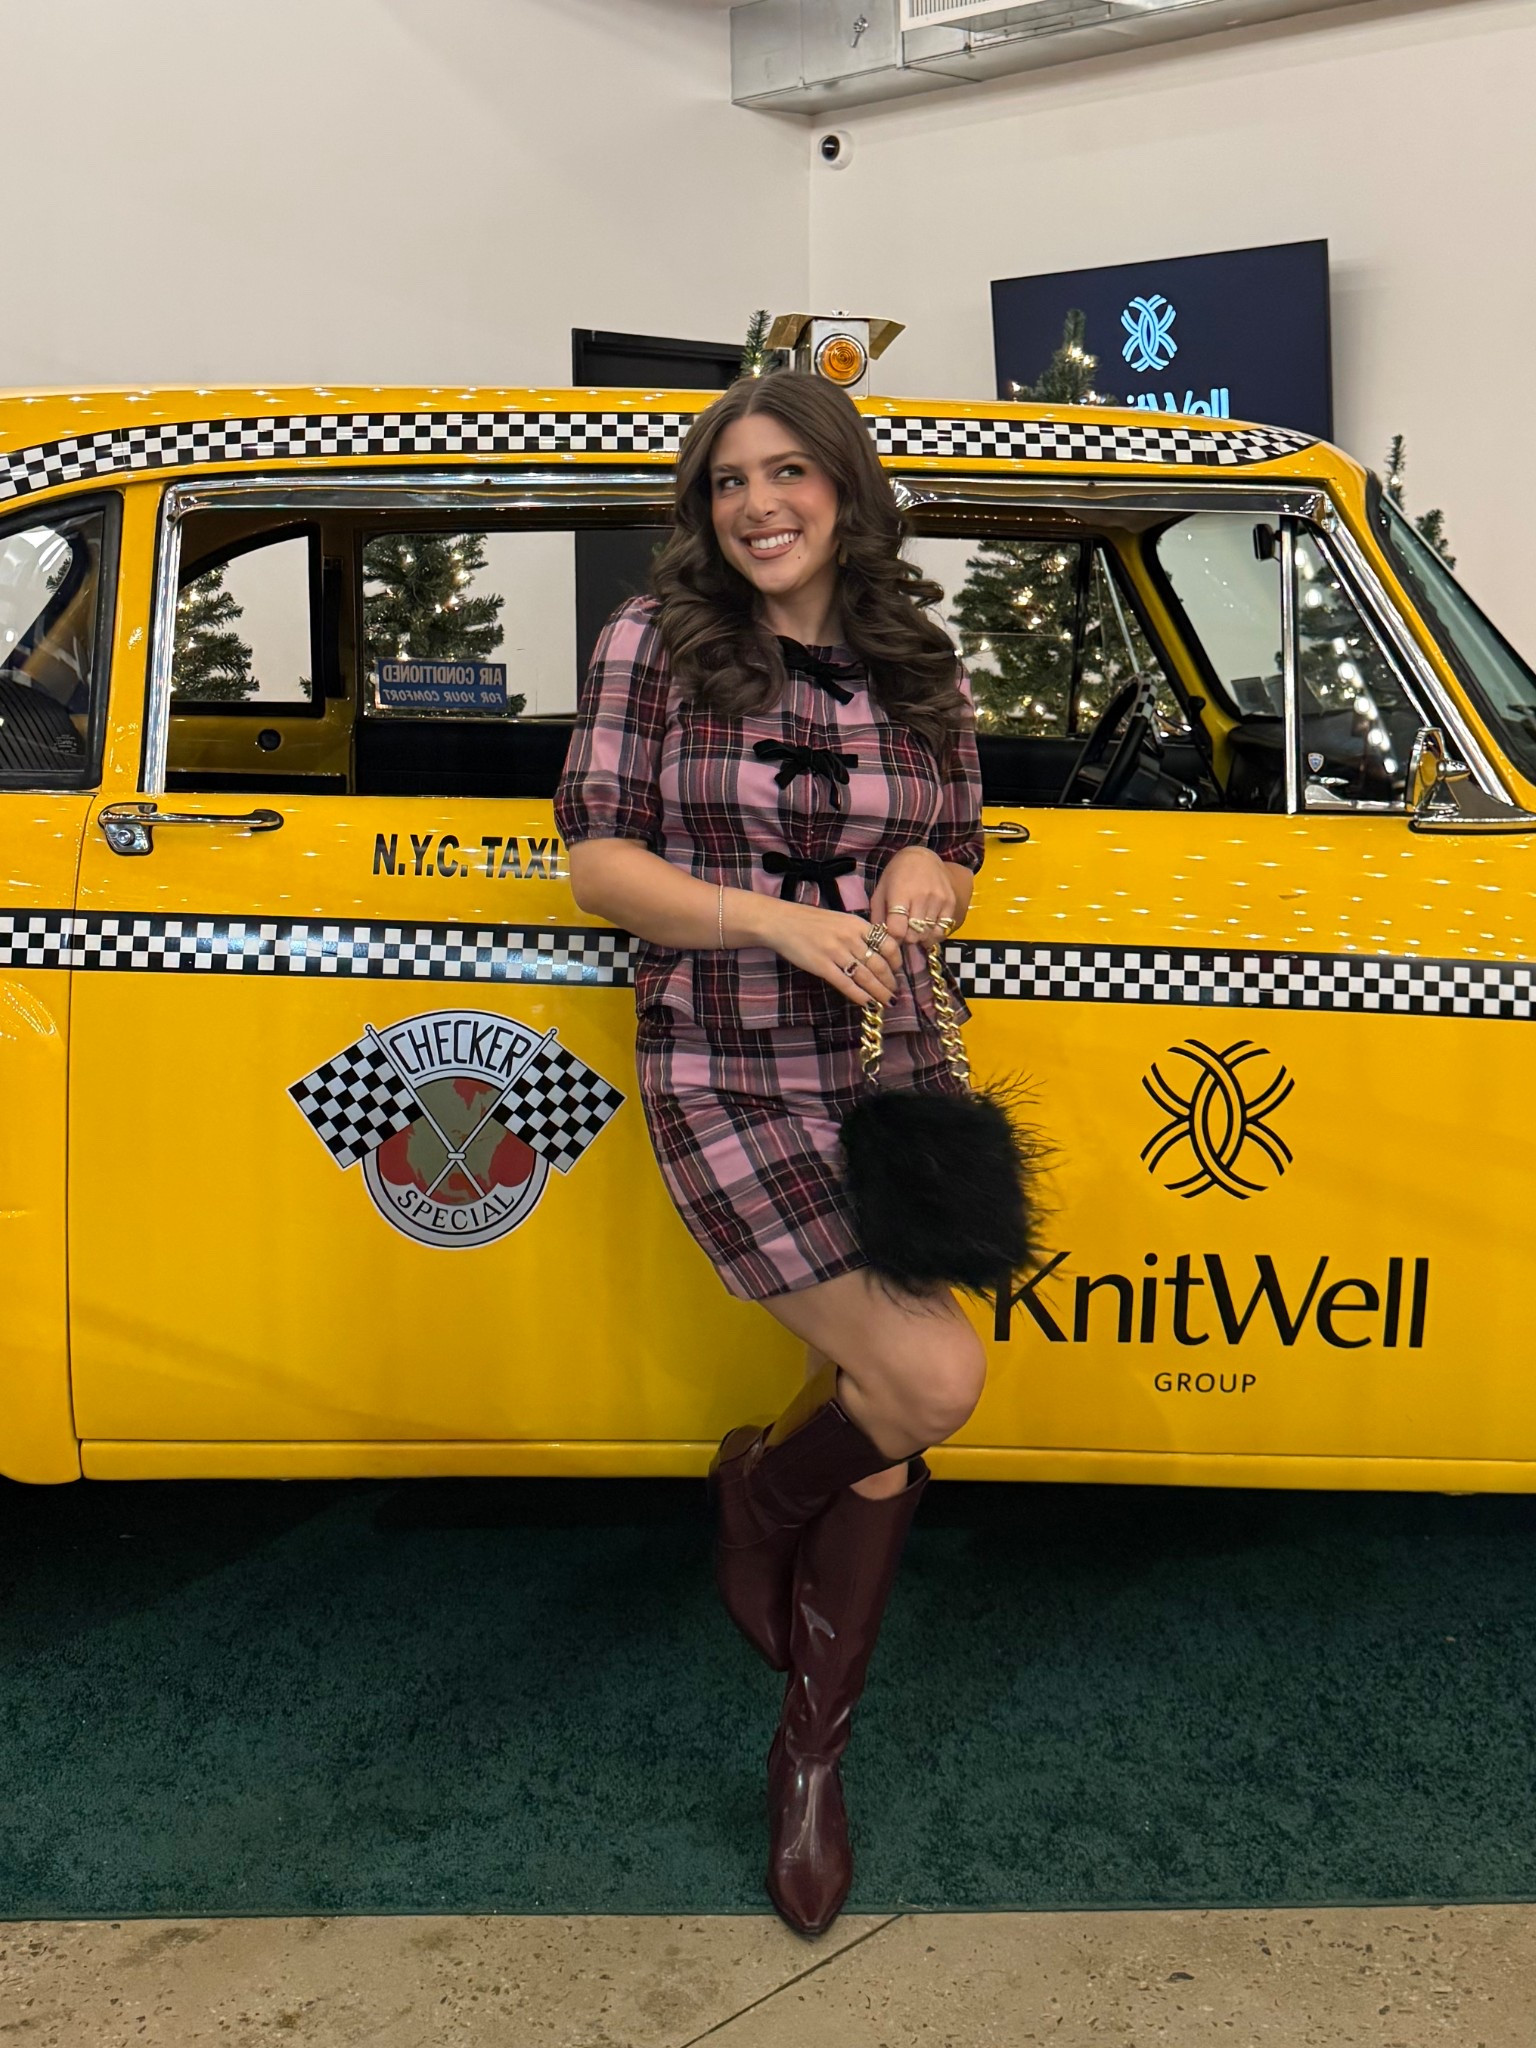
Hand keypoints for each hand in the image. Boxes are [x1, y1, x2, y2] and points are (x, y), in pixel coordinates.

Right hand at [758, 901, 903, 1006]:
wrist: (781, 922)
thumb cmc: (810, 921)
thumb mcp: (840, 920)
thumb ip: (858, 934)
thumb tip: (876, 952)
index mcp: (857, 925)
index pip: (888, 944)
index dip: (896, 961)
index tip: (898, 971)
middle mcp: (850, 938)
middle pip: (879, 964)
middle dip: (890, 982)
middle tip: (895, 993)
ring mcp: (836, 953)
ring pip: (866, 977)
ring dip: (880, 992)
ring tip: (887, 1002)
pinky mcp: (822, 966)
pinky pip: (846, 984)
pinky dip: (860, 996)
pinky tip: (868, 1004)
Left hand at [870, 847, 956, 949]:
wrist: (922, 857)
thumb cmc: (897, 875)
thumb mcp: (881, 891)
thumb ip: (878, 916)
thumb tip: (880, 938)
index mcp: (900, 895)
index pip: (898, 930)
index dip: (894, 937)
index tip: (893, 934)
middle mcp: (921, 898)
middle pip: (914, 935)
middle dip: (907, 938)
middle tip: (905, 931)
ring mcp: (938, 900)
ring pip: (929, 934)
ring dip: (920, 936)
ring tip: (915, 929)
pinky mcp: (950, 902)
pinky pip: (943, 930)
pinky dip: (934, 934)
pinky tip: (927, 928)